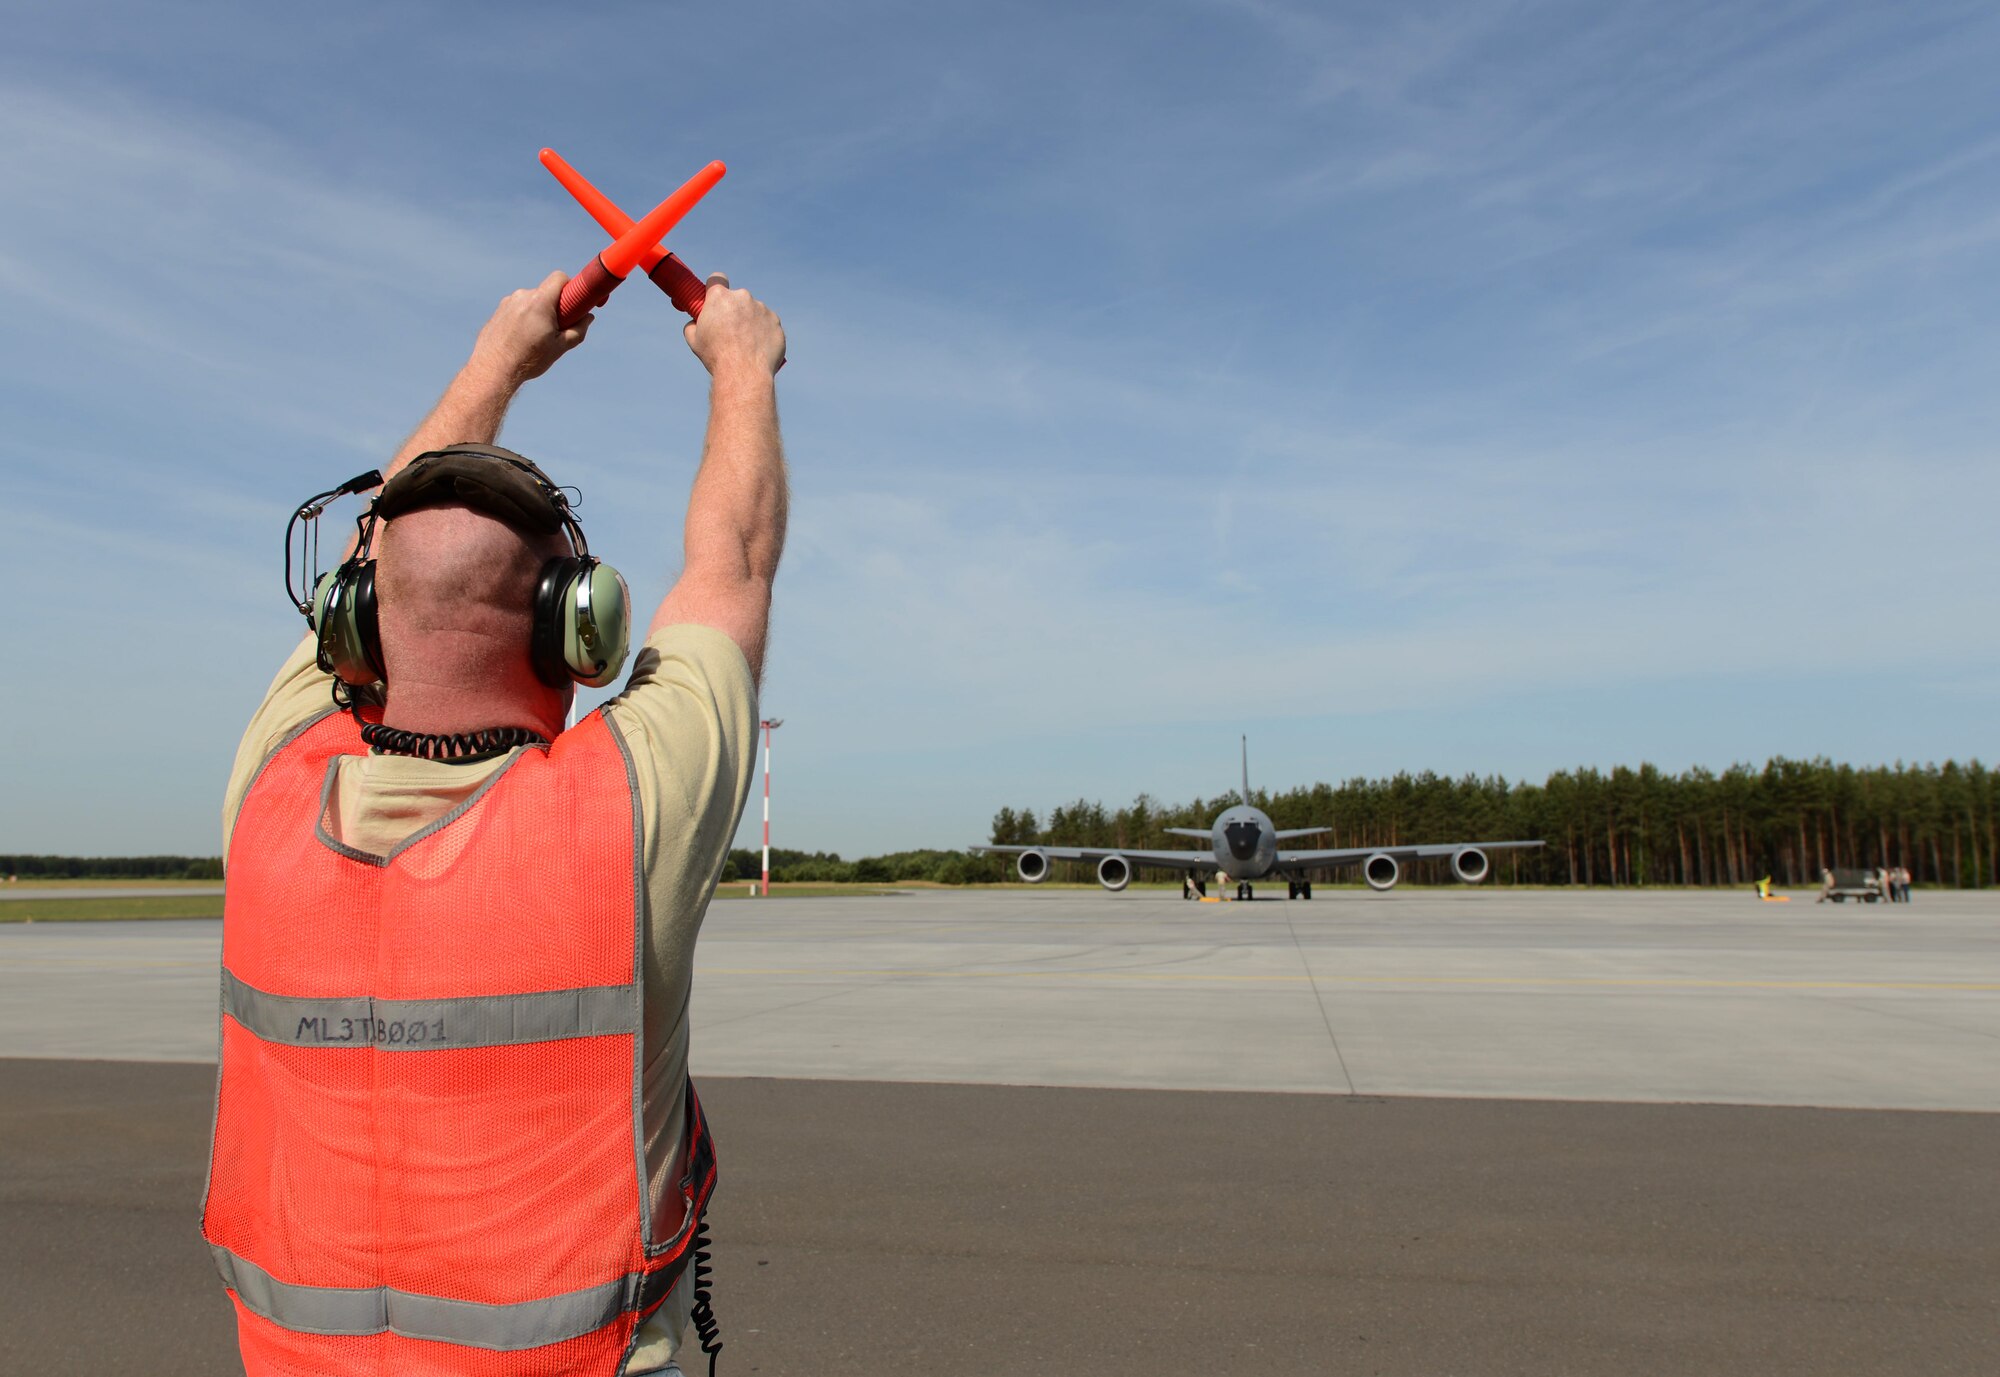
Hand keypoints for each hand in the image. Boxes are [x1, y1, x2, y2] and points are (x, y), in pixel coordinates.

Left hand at [468, 271, 590, 384]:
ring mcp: (507, 303)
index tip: (576, 302)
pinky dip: (524, 319)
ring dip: (538, 313)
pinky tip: (521, 339)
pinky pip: (517, 309)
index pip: (559, 278)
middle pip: (546, 292)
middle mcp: (522, 296)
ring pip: (531, 301)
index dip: (571, 286)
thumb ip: (578, 330)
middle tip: (557, 328)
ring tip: (535, 339)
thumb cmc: (528, 359)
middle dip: (555, 305)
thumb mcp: (560, 347)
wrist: (493, 370)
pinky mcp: (498, 311)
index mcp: (539, 302)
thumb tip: (588, 317)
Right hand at [683, 274, 785, 377]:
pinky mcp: (776, 321)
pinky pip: (768, 323)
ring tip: (745, 345)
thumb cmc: (717, 356)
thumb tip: (695, 322)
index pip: (717, 278)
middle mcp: (742, 297)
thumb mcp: (693, 339)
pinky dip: (763, 332)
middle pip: (737, 298)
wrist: (744, 373)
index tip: (715, 297)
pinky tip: (758, 348)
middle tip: (730, 331)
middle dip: (733, 310)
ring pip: (754, 311)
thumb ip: (693, 324)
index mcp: (720, 297)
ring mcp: (761, 308)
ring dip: (749, 321)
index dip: (715, 287)